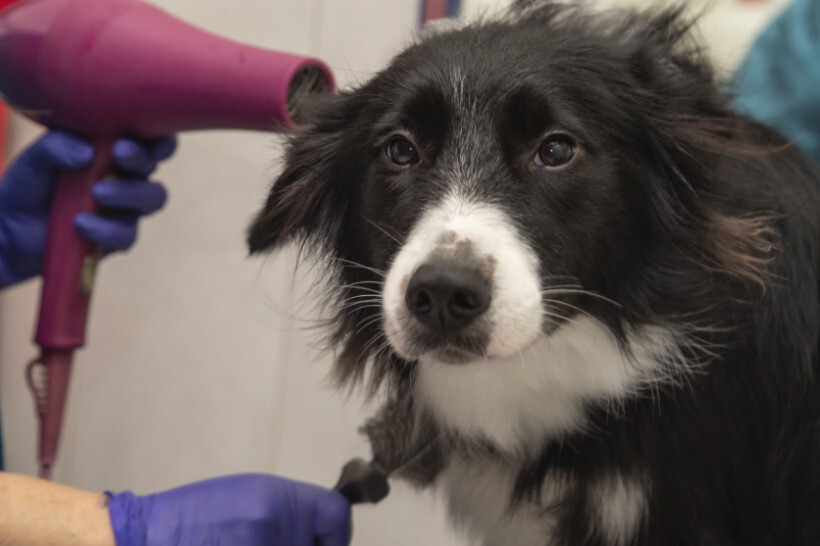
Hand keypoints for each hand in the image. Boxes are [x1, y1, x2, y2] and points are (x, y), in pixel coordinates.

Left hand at [0, 130, 175, 287]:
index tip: (150, 134)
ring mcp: (125, 208)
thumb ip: (56, 147)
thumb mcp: (35, 160)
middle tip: (119, 153)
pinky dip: (106, 229)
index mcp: (111, 150)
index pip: (147, 139)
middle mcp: (125, 177)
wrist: (12, 229)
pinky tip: (81, 223)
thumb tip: (88, 153)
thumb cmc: (29, 186)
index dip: (159, 136)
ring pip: (151, 198)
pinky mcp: (117, 237)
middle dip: (141, 159)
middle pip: (152, 166)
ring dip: (129, 193)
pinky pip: (127, 234)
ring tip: (98, 193)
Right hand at [107, 474, 351, 545]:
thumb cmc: (200, 514)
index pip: (337, 516)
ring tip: (246, 542)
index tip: (326, 543)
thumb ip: (292, 513)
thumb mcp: (252, 497)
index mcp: (278, 498)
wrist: (147, 534)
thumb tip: (326, 536)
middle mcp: (272, 524)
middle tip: (282, 544)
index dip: (337, 536)